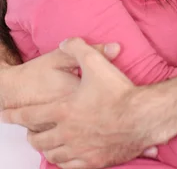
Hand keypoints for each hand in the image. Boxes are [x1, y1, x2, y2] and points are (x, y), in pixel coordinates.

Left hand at [1, 38, 157, 168]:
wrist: (142, 117)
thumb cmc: (119, 92)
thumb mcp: (96, 62)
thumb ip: (78, 48)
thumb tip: (66, 41)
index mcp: (63, 110)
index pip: (29, 115)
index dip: (15, 114)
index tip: (5, 114)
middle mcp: (67, 133)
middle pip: (39, 140)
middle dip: (30, 135)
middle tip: (28, 132)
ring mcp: (80, 150)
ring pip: (53, 155)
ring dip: (46, 149)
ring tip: (45, 144)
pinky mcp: (94, 162)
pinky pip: (70, 167)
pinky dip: (64, 162)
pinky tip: (65, 157)